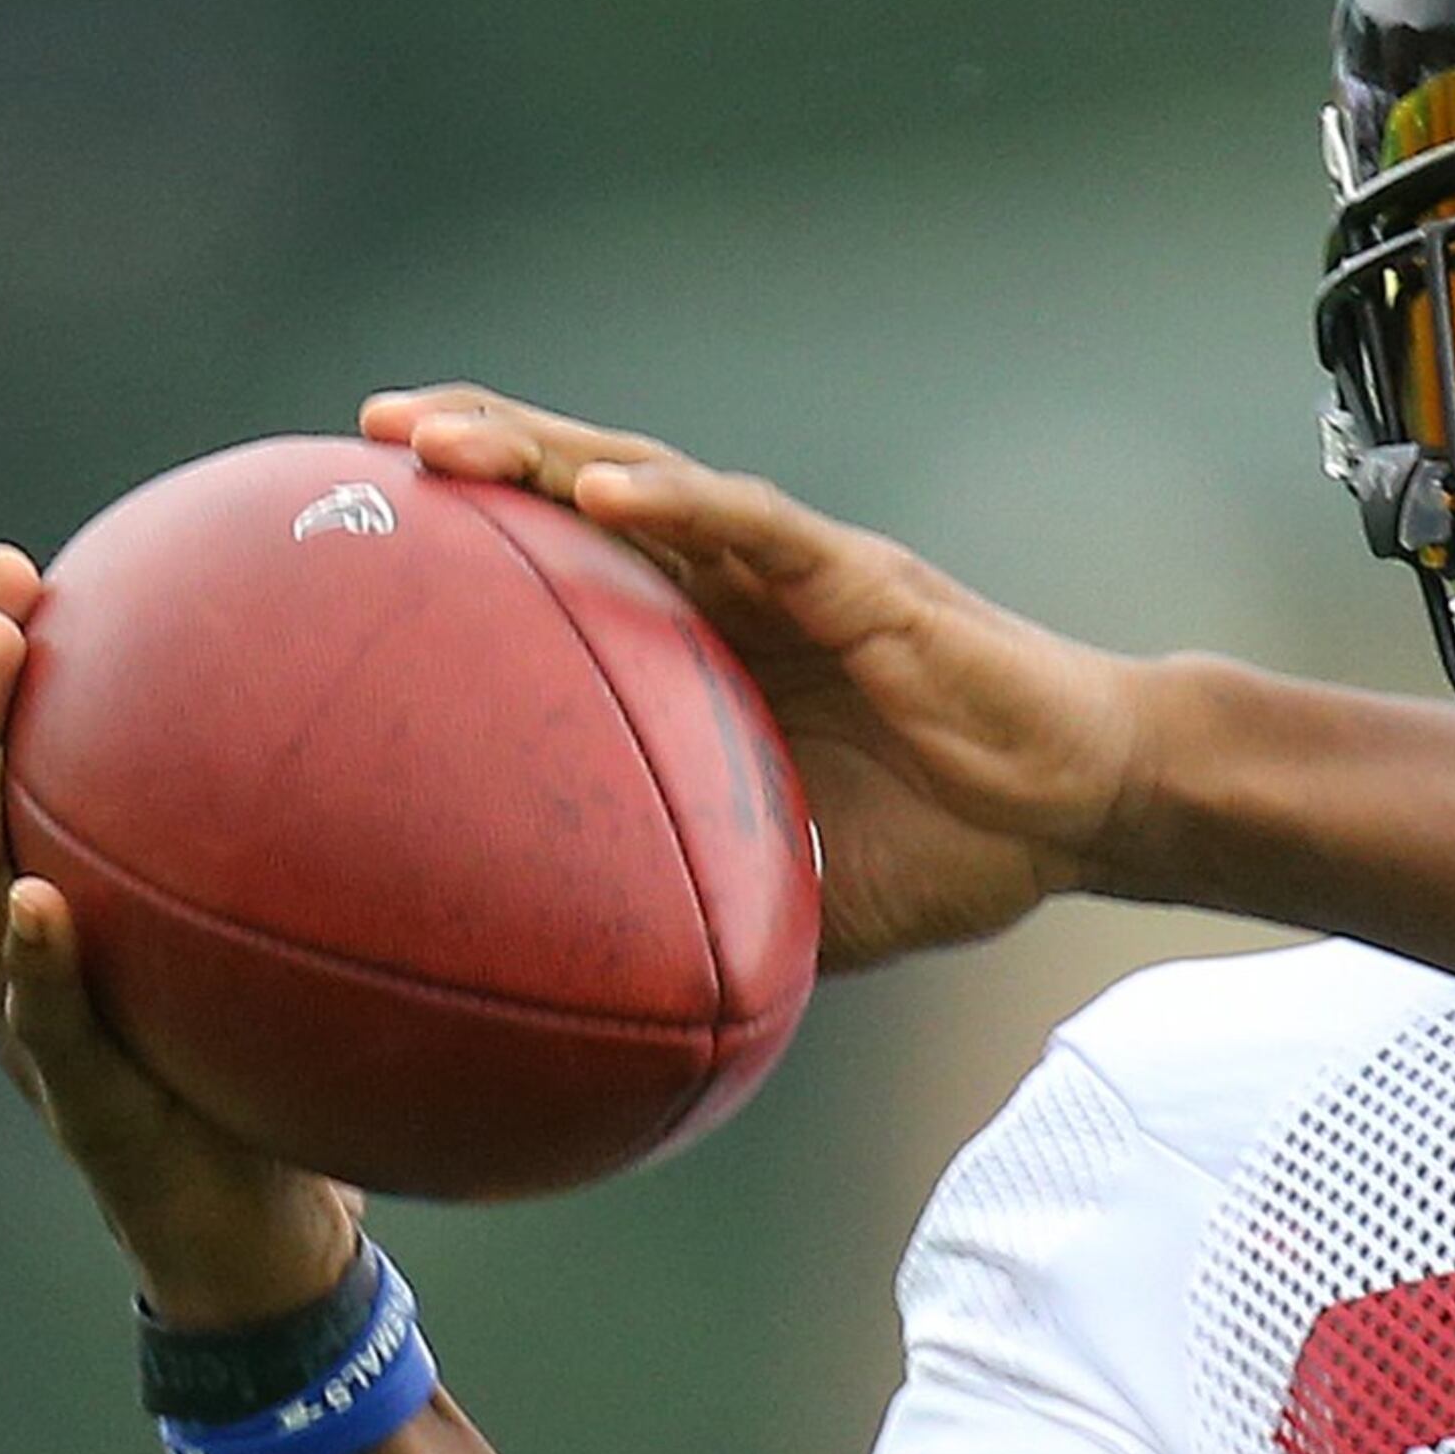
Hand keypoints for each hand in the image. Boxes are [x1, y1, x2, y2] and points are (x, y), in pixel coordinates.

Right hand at [0, 547, 360, 1329]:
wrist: (269, 1267)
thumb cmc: (296, 1109)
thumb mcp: (305, 979)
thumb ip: (330, 888)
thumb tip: (438, 762)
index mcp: (77, 932)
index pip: (19, 784)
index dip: (1, 682)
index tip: (22, 572)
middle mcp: (33, 972)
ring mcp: (40, 1039)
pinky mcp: (83, 1111)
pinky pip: (50, 1028)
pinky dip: (38, 964)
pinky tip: (42, 903)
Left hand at [357, 386, 1159, 970]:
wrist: (1088, 811)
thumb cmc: (958, 847)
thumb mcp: (801, 900)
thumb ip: (711, 919)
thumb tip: (601, 1017)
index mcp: (723, 645)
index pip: (583, 567)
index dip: (484, 540)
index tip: (369, 531)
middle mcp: (748, 588)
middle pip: (592, 495)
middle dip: (483, 454)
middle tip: (366, 436)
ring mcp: (803, 574)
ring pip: (654, 484)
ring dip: (546, 452)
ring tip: (444, 438)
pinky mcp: (866, 581)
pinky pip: (755, 528)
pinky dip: (678, 502)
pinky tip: (600, 489)